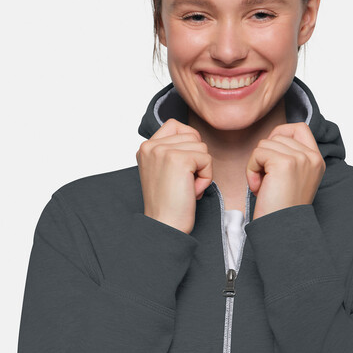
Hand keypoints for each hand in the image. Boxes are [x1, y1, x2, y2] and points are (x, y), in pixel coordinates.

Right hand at [136, 119, 211, 234]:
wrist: (164, 226)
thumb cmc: (168, 205)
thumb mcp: (163, 171)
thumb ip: (172, 151)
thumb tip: (194, 137)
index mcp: (145, 147)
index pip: (176, 125)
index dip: (188, 144)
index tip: (181, 169)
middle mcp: (150, 145)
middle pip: (192, 135)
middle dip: (196, 160)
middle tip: (183, 183)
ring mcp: (163, 151)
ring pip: (201, 147)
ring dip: (201, 170)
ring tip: (186, 188)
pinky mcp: (178, 160)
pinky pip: (207, 159)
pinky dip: (206, 178)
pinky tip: (192, 191)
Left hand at [246, 123, 325, 219]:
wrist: (282, 230)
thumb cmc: (281, 209)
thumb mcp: (293, 179)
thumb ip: (290, 157)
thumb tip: (272, 138)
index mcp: (317, 160)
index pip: (299, 127)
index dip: (280, 135)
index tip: (271, 157)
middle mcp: (312, 157)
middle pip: (278, 135)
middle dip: (265, 155)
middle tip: (266, 179)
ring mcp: (300, 158)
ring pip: (265, 144)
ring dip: (256, 164)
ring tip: (263, 186)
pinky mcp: (284, 163)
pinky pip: (257, 153)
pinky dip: (251, 170)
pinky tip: (258, 187)